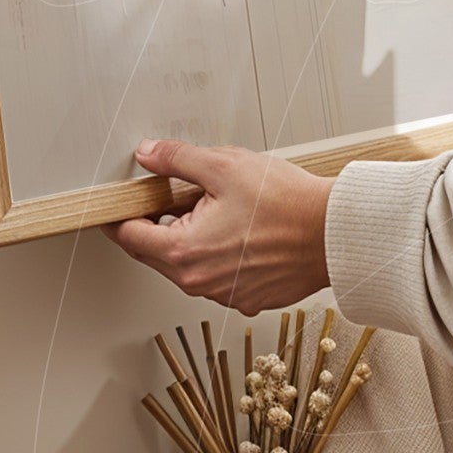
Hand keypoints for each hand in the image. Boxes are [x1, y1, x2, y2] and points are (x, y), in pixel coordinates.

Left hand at [101, 139, 332, 312]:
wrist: (333, 233)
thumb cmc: (286, 203)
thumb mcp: (223, 166)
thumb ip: (177, 160)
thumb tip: (148, 155)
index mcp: (184, 253)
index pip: (130, 238)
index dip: (121, 215)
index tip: (119, 202)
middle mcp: (199, 283)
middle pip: (157, 252)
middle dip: (160, 221)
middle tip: (177, 192)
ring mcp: (225, 295)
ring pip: (188, 264)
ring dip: (191, 237)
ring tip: (219, 206)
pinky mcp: (248, 298)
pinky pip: (217, 275)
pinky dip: (218, 253)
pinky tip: (240, 228)